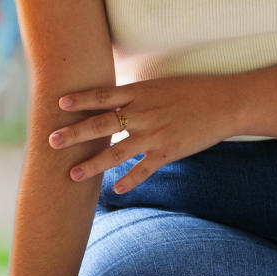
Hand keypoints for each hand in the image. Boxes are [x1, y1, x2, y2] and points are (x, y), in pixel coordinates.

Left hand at [48, 74, 241, 191]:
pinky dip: (130, 181)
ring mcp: (155, 134)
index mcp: (140, 93)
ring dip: (93, 165)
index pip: (103, 96)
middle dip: (75, 134)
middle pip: (102, 124)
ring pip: (117, 152)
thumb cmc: (193, 90)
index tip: (59, 104)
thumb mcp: (160, 85)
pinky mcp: (168, 151)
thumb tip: (111, 99)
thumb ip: (136, 93)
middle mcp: (143, 113)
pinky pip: (144, 169)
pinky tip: (116, 190)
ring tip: (73, 174)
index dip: (80, 100)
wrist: (224, 103)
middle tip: (52, 141)